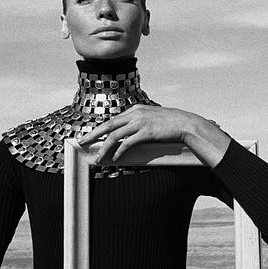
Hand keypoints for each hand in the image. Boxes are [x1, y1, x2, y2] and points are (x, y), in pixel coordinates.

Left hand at [78, 104, 202, 162]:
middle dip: (93, 135)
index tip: (92, 136)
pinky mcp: (146, 132)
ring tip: (97, 158)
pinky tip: (115, 159)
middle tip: (81, 142)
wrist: (185, 123)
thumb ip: (141, 123)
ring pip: (115, 136)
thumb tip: (131, 134)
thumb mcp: (153, 118)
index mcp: (136, 110)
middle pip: (108, 125)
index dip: (101, 128)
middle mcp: (135, 114)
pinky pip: (127, 143)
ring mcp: (140, 123)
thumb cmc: (171, 123)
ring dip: (104, 148)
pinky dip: (119, 152)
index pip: (113, 119)